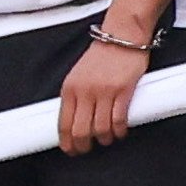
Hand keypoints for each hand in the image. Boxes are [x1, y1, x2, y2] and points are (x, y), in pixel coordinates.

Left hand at [60, 33, 149, 151]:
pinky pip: (118, 121)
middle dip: (84, 145)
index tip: (70, 150)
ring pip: (100, 129)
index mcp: (70, 88)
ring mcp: (104, 92)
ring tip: (108, 137)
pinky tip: (120, 130)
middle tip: (89, 148)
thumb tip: (74, 121)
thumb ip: (76, 96)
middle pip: (80, 131)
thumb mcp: (79, 75)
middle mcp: (85, 91)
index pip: (63, 123)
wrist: (122, 36)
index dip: (67, 142)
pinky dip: (119, 131)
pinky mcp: (123, 91)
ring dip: (105, 139)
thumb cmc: (103, 55)